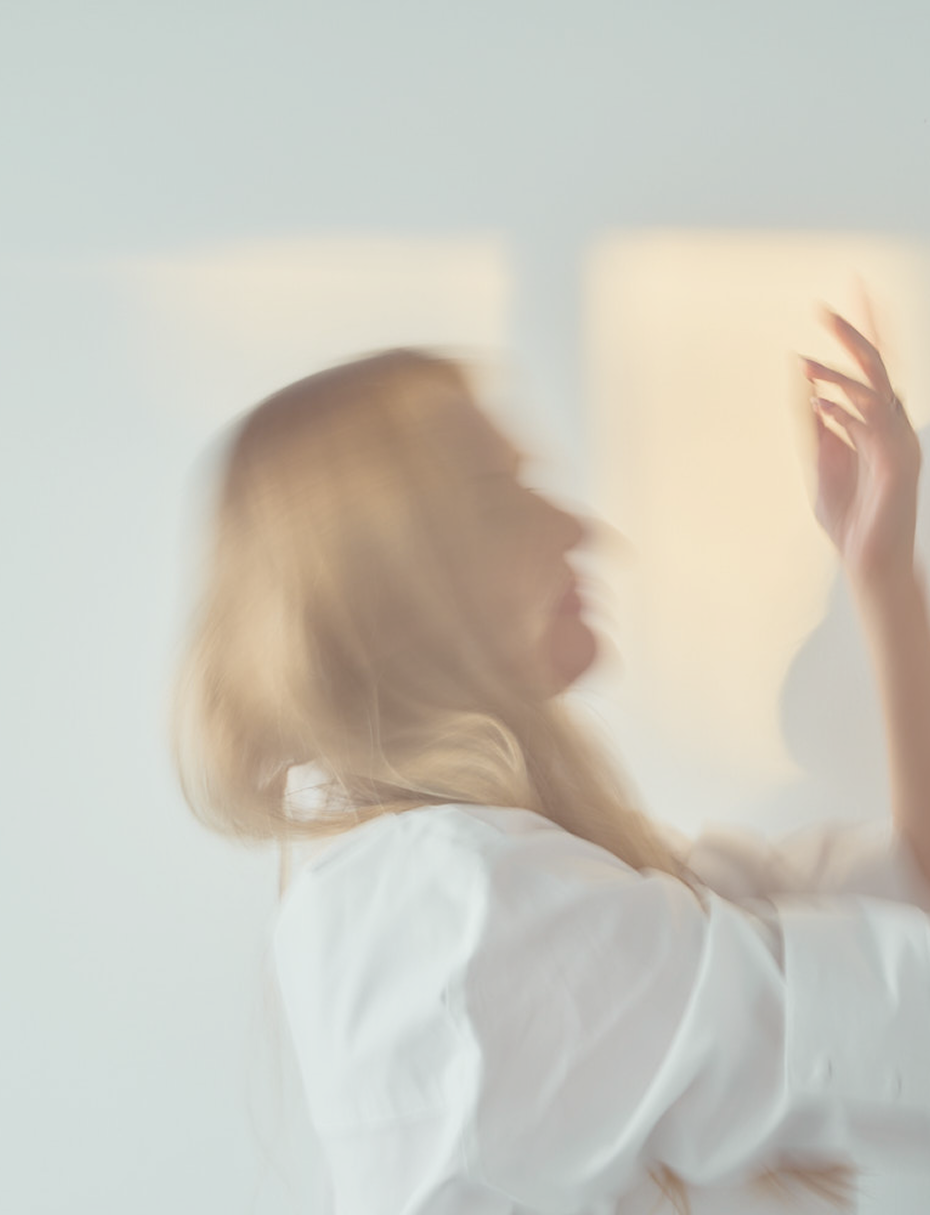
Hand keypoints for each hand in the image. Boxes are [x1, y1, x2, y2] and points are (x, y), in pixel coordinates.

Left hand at [799, 308, 921, 594]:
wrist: (869, 560)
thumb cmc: (850, 519)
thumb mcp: (824, 467)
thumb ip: (821, 432)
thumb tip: (811, 394)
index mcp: (876, 423)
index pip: (868, 368)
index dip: (855, 333)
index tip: (831, 304)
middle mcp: (892, 425)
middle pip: (877, 364)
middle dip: (853, 332)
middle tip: (823, 307)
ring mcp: (897, 442)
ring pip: (872, 389)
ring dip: (837, 374)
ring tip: (805, 362)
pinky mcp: (896, 461)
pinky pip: (871, 424)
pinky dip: (844, 409)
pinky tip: (817, 402)